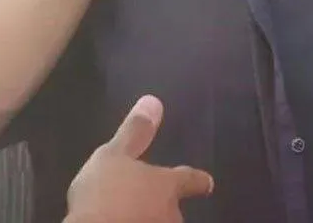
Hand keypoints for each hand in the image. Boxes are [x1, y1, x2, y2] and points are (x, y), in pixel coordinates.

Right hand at [64, 95, 213, 222]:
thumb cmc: (106, 194)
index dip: (198, 180)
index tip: (207, 182)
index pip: (190, 179)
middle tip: (143, 204)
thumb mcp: (112, 155)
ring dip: (147, 220)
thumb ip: (134, 132)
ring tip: (127, 216)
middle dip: (162, 207)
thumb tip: (154, 101)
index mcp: (166, 185)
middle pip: (174, 209)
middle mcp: (171, 214)